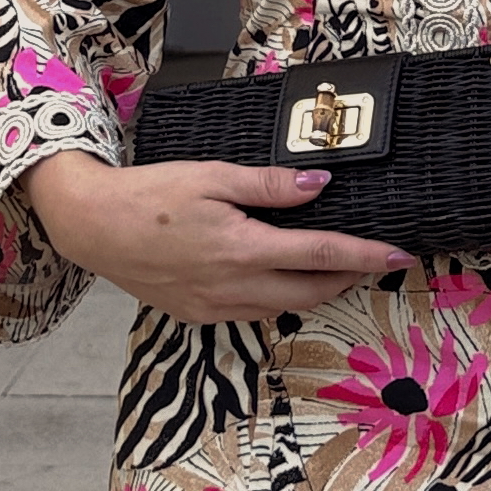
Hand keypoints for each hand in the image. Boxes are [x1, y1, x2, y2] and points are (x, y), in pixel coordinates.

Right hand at [22, 150, 410, 327]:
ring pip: (284, 307)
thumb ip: (268, 185)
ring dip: (314, 290)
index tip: (398, 255)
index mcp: (242, 249)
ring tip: (334, 267)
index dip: (365, 256)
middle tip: (371, 259)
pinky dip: (278, 298)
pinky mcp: (198, 314)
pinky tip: (279, 278)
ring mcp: (215, 306)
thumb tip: (319, 186)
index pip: (320, 256)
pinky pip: (253, 313)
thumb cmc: (148, 196)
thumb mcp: (210, 177)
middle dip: (348, 278)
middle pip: (311, 292)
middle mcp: (233, 287)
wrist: (92, 226)